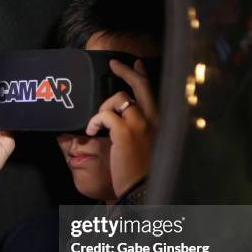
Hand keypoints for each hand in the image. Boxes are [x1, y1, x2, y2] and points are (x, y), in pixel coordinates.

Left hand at [85, 59, 158, 197]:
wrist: (142, 187)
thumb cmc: (142, 171)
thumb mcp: (146, 145)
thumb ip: (139, 129)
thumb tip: (121, 119)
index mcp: (159, 122)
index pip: (151, 91)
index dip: (142, 75)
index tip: (136, 64)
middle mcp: (153, 118)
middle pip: (139, 85)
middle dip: (125, 71)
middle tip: (113, 64)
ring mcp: (139, 123)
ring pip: (118, 98)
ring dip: (102, 108)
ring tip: (96, 125)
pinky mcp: (125, 132)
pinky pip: (104, 114)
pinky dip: (95, 121)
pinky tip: (92, 132)